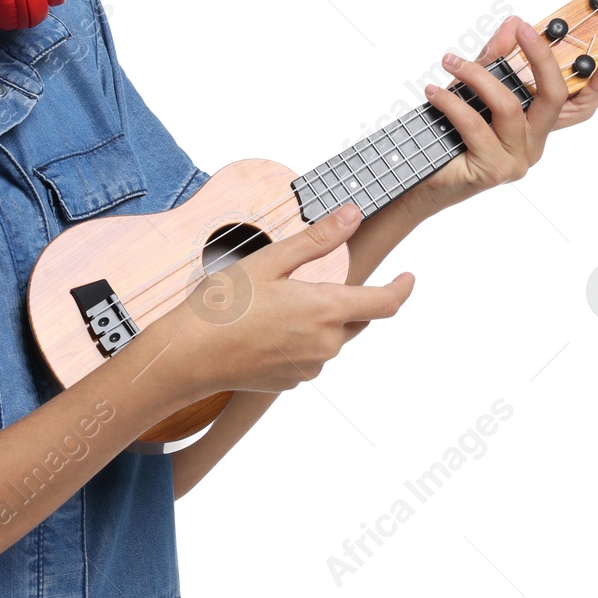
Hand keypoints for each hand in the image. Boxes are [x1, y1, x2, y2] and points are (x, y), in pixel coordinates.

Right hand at [171, 204, 414, 394]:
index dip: (402, 289)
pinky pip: (309, 357)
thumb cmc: (222, 306)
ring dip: (319, 320)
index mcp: (326, 311)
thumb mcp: (270, 262)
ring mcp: (309, 368)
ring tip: (277, 303)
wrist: (188, 356)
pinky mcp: (291, 382)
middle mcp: (326, 345)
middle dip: (350, 300)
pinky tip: (267, 327)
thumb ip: (317, 240)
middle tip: (319, 281)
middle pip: (357, 320)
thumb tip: (352, 215)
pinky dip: (299, 340)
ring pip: (330, 339)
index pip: (385, 303)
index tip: (409, 277)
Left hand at [412, 14, 597, 213]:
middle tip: (520, 30)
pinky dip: (452, 102)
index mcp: (536, 126)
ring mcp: (517, 160)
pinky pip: (476, 125)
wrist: (422, 180)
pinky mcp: (494, 169)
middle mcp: (533, 144)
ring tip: (450, 62)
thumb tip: (512, 24)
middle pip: (554, 97)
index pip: (579, 107)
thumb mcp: (472, 89)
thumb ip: (494, 59)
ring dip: (477, 76)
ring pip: (508, 106)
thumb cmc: (448, 134)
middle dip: (540, 57)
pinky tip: (434, 93)